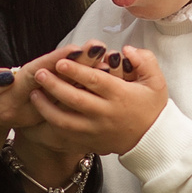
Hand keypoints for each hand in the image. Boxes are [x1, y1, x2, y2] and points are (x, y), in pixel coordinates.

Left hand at [28, 45, 166, 155]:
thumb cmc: (153, 109)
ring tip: (34, 94)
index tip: (61, 61)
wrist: (153, 141)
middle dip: (54, 86)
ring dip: (46, 108)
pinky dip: (51, 126)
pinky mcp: (90, 142)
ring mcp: (96, 131)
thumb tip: (126, 50)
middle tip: (40, 74)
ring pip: (65, 121)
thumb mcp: (156, 82)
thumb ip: (144, 61)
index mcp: (121, 96)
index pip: (95, 81)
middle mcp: (106, 114)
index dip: (76, 71)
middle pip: (75, 100)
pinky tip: (42, 114)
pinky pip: (66, 136)